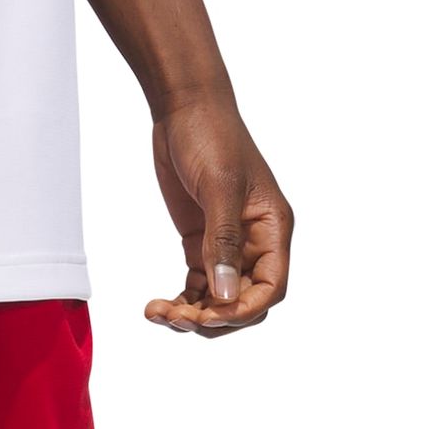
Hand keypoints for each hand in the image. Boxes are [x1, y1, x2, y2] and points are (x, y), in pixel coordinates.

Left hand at [144, 99, 292, 336]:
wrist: (184, 109)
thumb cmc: (211, 137)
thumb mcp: (219, 188)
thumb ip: (222, 243)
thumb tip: (226, 296)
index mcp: (272, 229)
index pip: (271, 289)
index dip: (243, 311)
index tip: (209, 317)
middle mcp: (255, 242)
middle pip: (243, 303)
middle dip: (212, 318)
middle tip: (175, 317)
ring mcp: (227, 245)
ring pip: (218, 300)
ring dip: (190, 315)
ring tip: (157, 312)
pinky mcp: (201, 243)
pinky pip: (197, 287)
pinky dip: (180, 301)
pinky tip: (156, 305)